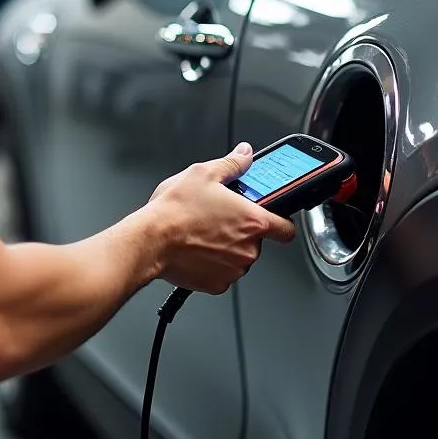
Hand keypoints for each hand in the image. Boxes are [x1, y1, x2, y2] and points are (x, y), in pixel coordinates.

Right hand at [148, 143, 295, 295]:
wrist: (150, 241)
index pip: (287, 228)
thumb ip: (232, 164)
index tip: (273, 218)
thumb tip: (245, 155)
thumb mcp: (204, 173)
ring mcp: (234, 269)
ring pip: (238, 256)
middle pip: (256, 240)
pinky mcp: (217, 284)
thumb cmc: (175, 210)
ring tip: (202, 231)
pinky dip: (213, 262)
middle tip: (218, 217)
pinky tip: (196, 247)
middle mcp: (248, 248)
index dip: (281, 221)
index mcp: (252, 220)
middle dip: (241, 229)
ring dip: (227, 246)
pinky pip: (222, 272)